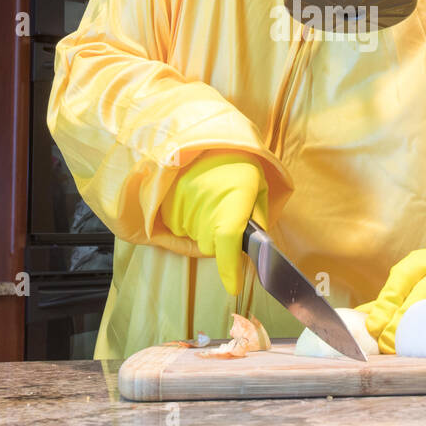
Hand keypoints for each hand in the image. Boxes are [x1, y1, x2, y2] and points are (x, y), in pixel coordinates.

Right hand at [161, 152, 267, 294]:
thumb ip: (259, 217)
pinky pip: (179, 228)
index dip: (229, 268)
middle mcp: (203, 203)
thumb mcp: (258, 186)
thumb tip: (259, 244)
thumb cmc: (235, 163)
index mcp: (232, 197)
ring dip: (204, 230)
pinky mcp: (165, 204)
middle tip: (227, 218)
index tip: (233, 286)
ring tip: (211, 203)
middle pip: (210, 247)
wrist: (201, 139)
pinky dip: (189, 222)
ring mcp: (180, 204)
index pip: (227, 240)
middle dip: (221, 241)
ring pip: (194, 239)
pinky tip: (196, 202)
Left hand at [356, 246, 425, 353]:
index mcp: (423, 262)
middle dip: (403, 322)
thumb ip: (388, 300)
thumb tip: (355, 320)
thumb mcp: (411, 280)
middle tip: (388, 344)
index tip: (374, 328)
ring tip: (410, 350)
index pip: (401, 281)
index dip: (386, 305)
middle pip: (423, 294)